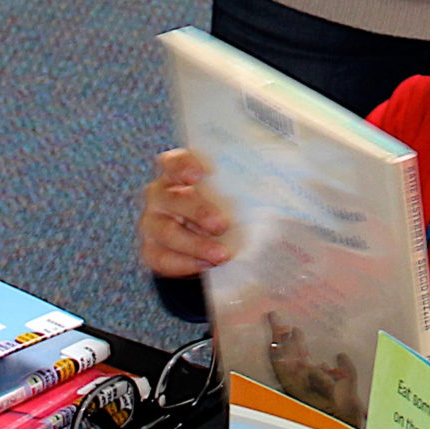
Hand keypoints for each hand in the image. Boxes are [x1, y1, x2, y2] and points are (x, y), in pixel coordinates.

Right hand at [139, 148, 230, 277]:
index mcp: (176, 175)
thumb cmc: (222, 211)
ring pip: (167, 232)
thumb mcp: (230, 196)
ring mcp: (152, 224)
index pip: (173, 162)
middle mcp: (160, 196)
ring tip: (221, 255)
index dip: (183, 166)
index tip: (199, 175)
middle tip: (222, 225)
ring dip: (195, 244)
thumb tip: (277, 189)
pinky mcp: (152, 251)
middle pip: (171, 199)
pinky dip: (186, 263)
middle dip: (198, 212)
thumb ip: (241, 189)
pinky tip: (206, 266)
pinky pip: (163, 258)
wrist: (207, 246)